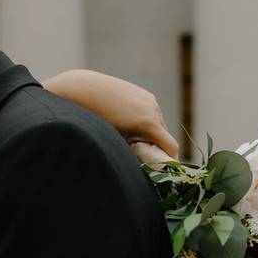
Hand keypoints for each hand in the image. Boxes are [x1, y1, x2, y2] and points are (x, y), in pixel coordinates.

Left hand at [42, 70, 179, 158]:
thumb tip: (142, 162)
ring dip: (150, 131)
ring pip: (158, 123)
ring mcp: (150, 100)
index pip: (171, 146)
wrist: (87, 90)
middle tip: (140, 152)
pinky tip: (128, 118)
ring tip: (130, 132)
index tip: (162, 167)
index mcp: (149, 124)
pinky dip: (145, 118)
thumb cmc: (98, 119)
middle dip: (156, 145)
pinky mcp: (145, 94)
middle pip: (164, 135)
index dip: (169, 159)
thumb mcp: (117, 140)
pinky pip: (151, 111)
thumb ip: (133, 152)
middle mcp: (153, 110)